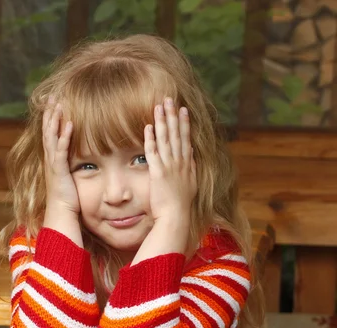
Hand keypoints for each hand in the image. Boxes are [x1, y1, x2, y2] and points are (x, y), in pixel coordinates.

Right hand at [43, 99, 79, 215]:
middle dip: (50, 113)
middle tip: (52, 96)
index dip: (51, 118)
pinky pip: (61, 150)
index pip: (50, 134)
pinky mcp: (59, 171)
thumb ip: (73, 167)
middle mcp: (50, 160)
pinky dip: (64, 136)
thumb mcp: (70, 178)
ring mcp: (53, 164)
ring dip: (55, 119)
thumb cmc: (68, 200)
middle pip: (48, 131)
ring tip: (58, 103)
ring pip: (51, 137)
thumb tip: (84, 159)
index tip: (54, 103)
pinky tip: (70, 124)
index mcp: (53, 160)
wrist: (61, 214)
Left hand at [144, 98, 196, 222]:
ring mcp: (170, 166)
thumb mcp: (190, 185)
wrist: (176, 217)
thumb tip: (190, 161)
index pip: (185, 139)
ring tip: (159, 106)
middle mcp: (180, 163)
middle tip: (169, 99)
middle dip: (173, 115)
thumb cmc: (181, 206)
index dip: (184, 123)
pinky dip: (151, 139)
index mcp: (188, 165)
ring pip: (166, 139)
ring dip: (163, 121)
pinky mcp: (158, 173)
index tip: (182, 109)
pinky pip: (153, 152)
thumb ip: (189, 171)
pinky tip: (148, 126)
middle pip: (176, 134)